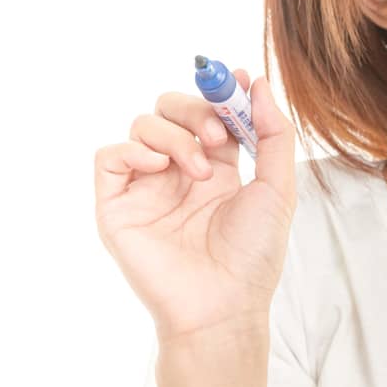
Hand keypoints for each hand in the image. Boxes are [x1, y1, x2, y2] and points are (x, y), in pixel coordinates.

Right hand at [93, 68, 297, 345]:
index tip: (237, 81)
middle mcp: (178, 172)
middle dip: (197, 109)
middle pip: (171, 108)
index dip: (221, 92)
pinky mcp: (116, 205)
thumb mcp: (277, 189)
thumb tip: (256, 81)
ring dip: (175, 136)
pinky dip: (134, 151)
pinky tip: (162, 170)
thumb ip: (273, 134)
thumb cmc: (253, 256)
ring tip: (200, 173)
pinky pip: (109, 155)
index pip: (210, 111)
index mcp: (217, 166)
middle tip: (218, 137)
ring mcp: (146, 186)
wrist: (223, 305)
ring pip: (143, 124)